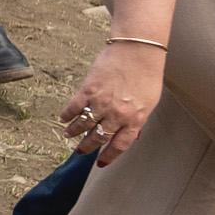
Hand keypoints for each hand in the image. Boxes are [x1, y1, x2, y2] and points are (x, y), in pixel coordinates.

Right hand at [57, 40, 167, 164]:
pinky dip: (67, 115)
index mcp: (135, 119)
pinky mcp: (88, 90)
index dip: (108, 156)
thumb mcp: (149, 102)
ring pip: (83, 125)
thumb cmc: (148, 74)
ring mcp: (101, 103)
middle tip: (80, 151)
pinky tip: (64, 118)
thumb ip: (138, 119)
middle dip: (87, 147)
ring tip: (68, 134)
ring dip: (74, 132)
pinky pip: (74, 108)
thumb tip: (131, 133)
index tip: (100, 163)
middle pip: (98, 138)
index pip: (119, 145)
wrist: (138, 51)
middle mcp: (117, 115)